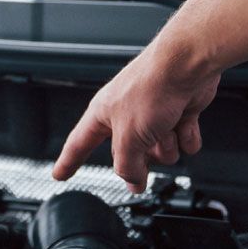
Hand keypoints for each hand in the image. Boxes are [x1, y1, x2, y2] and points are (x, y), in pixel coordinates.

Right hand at [53, 38, 219, 191]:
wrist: (187, 65)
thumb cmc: (152, 87)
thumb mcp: (129, 137)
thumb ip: (127, 166)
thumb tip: (132, 183)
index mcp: (104, 114)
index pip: (79, 144)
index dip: (68, 161)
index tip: (60, 174)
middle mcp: (127, 114)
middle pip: (129, 155)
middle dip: (142, 158)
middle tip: (146, 157)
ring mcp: (154, 114)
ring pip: (160, 152)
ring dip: (167, 146)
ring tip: (169, 128)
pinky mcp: (178, 113)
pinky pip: (183, 142)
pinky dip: (186, 135)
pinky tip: (185, 122)